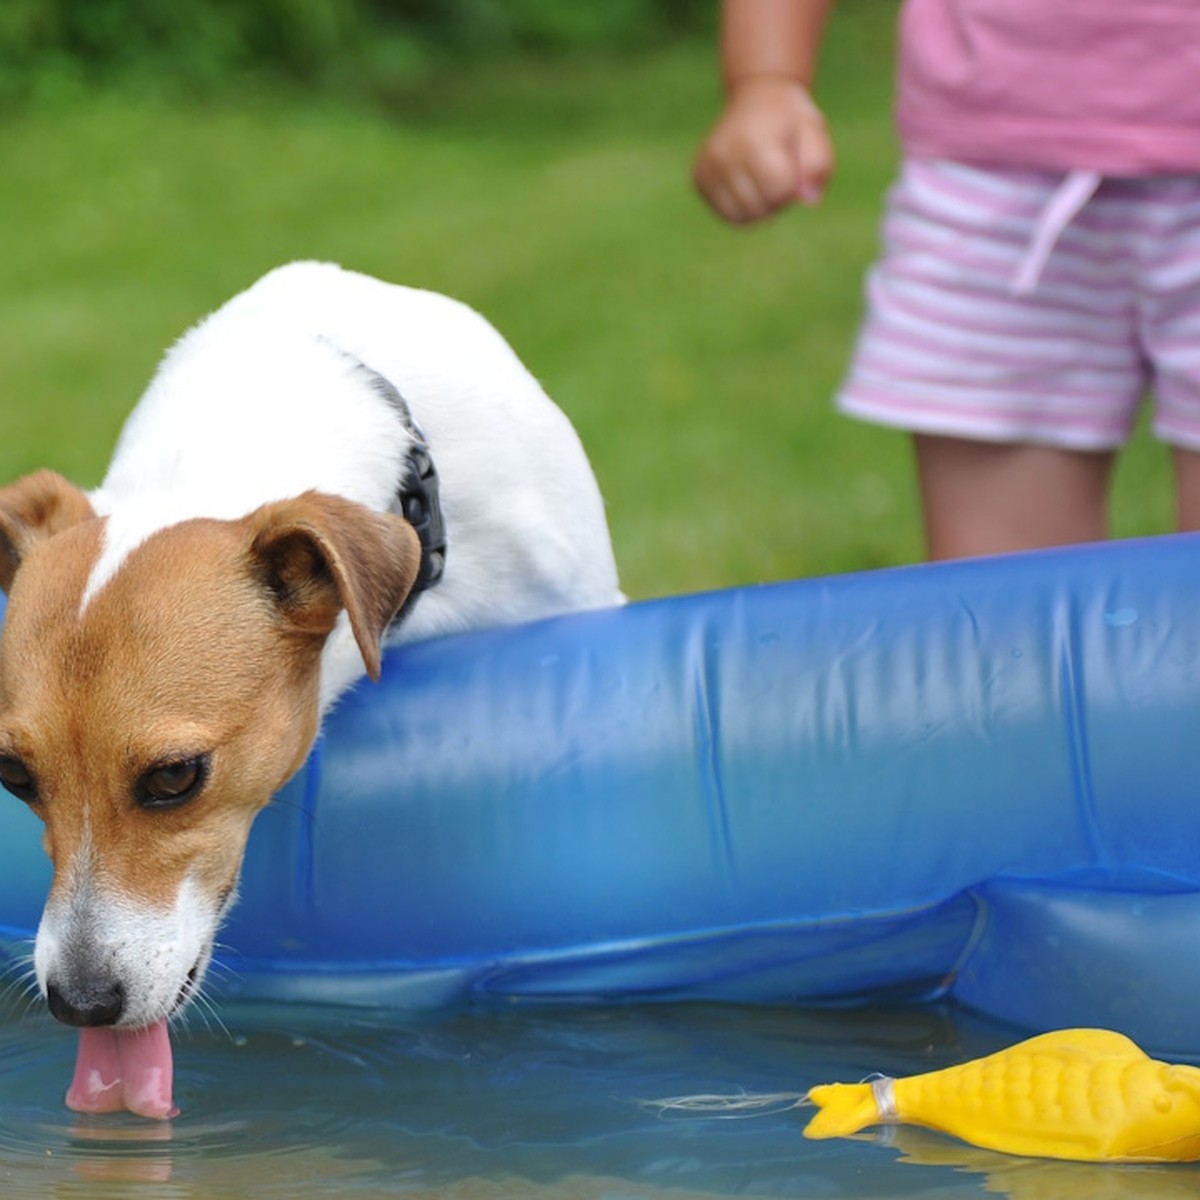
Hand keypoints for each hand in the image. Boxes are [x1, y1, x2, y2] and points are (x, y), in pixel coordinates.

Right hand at [692, 78, 833, 223]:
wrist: (756, 97)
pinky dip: (743, 208)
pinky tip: (748, 184)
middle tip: (779, 173)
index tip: (793, 166)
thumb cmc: (790, 120)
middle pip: (760, 209)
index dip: (794, 187)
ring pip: (741, 218)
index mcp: (752, 141)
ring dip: (761, 208)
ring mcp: (707, 167)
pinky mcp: (698, 178)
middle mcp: (724, 155)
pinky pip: (727, 214)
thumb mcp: (814, 132)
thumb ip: (818, 166)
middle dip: (777, 201)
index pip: (779, 192)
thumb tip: (808, 200)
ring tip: (764, 181)